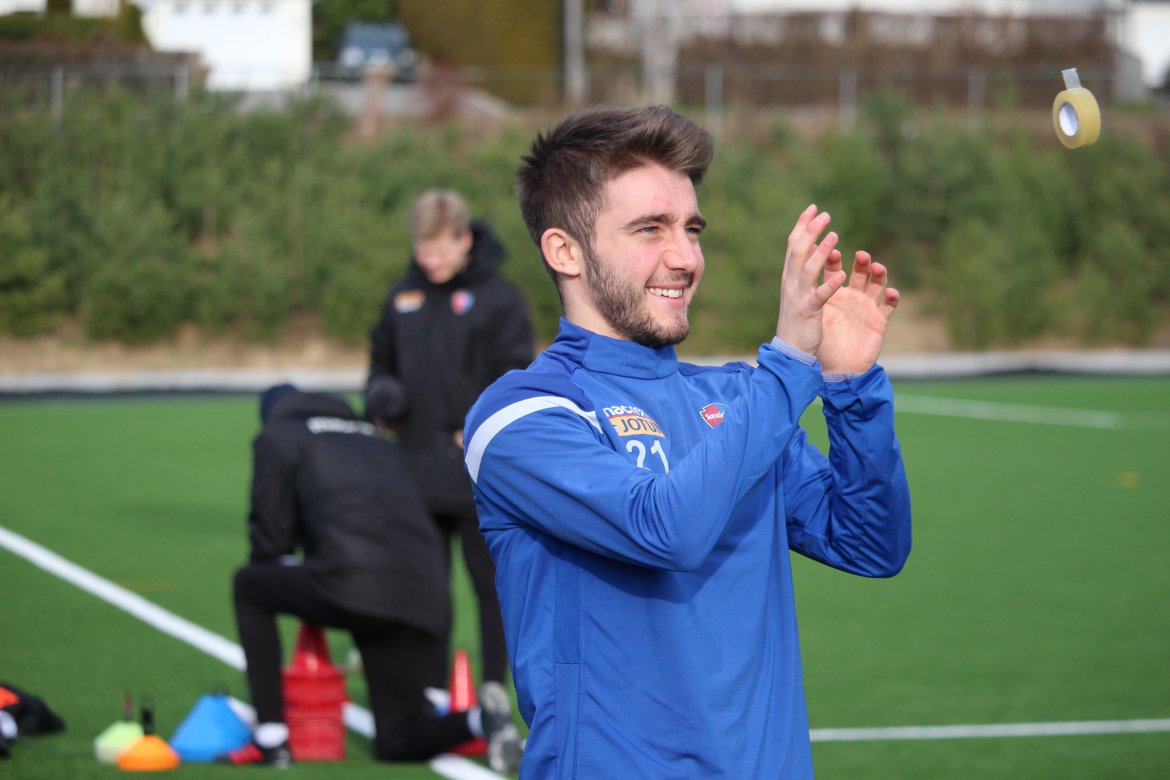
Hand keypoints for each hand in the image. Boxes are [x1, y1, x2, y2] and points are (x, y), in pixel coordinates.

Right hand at [774, 205, 846, 355]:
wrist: (789, 351)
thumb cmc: (796, 320)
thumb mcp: (798, 291)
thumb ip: (803, 272)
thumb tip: (810, 250)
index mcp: (789, 277)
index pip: (793, 245)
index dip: (802, 226)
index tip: (813, 208)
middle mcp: (790, 284)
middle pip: (798, 252)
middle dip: (811, 231)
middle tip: (825, 214)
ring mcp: (798, 297)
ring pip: (808, 270)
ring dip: (821, 252)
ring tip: (835, 235)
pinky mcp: (808, 313)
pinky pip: (819, 296)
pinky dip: (829, 285)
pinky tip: (841, 275)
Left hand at [818, 250, 899, 373]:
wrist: (834, 371)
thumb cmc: (819, 345)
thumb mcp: (813, 317)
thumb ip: (810, 296)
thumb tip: (795, 273)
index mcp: (832, 294)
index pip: (833, 268)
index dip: (834, 258)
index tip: (832, 250)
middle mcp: (851, 297)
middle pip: (859, 271)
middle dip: (861, 261)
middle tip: (860, 255)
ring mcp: (866, 307)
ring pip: (877, 283)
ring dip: (879, 274)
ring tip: (876, 267)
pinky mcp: (879, 321)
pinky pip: (889, 305)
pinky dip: (892, 297)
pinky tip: (891, 293)